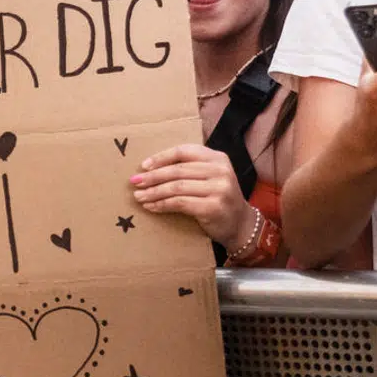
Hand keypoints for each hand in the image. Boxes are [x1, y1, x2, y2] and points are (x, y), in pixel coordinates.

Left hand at [131, 145, 256, 246]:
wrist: (241, 225)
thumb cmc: (219, 199)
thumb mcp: (211, 177)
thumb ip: (191, 169)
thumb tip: (152, 168)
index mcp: (218, 158)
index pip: (184, 151)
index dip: (161, 157)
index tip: (144, 166)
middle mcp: (220, 170)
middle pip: (178, 170)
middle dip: (153, 176)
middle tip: (135, 182)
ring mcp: (218, 189)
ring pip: (176, 187)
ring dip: (154, 192)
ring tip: (139, 196)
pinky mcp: (213, 207)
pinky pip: (180, 203)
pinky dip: (162, 204)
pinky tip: (152, 207)